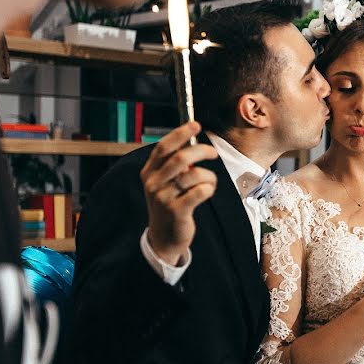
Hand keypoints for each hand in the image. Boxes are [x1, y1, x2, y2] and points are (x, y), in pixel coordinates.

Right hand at [141, 122, 218, 265]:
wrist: (163, 238)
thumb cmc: (170, 204)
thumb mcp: (165, 183)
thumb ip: (174, 164)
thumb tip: (192, 141)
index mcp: (149, 172)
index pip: (164, 147)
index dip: (180, 134)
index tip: (196, 125)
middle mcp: (153, 183)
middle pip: (180, 157)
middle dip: (202, 151)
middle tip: (213, 153)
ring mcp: (163, 198)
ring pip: (194, 175)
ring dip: (208, 175)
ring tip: (209, 182)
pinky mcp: (177, 211)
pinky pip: (200, 191)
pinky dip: (209, 188)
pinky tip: (207, 192)